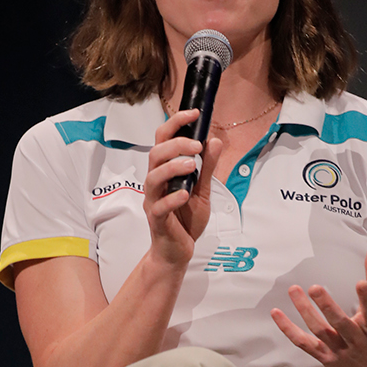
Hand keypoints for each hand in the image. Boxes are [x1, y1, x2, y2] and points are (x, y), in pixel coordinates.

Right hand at [143, 107, 222, 269]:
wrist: (177, 252)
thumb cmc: (186, 220)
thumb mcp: (202, 191)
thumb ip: (207, 167)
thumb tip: (214, 140)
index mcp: (165, 172)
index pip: (163, 140)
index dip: (176, 124)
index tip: (194, 114)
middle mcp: (155, 183)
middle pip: (155, 154)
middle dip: (176, 145)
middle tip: (197, 145)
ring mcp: (154, 201)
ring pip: (153, 177)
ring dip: (172, 167)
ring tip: (192, 165)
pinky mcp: (157, 220)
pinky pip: (159, 207)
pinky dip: (172, 198)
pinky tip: (185, 194)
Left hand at [271, 240, 366, 366]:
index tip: (361, 283)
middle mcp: (357, 340)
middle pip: (341, 324)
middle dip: (328, 307)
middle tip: (314, 287)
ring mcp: (340, 351)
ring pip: (320, 332)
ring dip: (305, 312)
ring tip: (294, 290)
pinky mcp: (325, 358)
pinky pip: (303, 344)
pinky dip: (288, 330)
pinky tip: (276, 313)